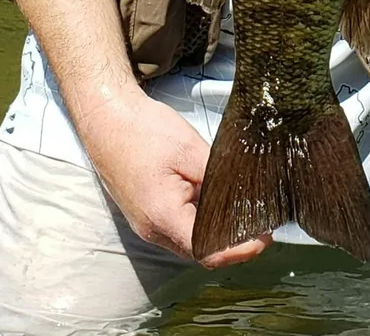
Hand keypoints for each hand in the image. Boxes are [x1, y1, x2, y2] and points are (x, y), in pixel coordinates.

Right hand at [78, 83, 270, 268]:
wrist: (106, 118)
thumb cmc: (142, 130)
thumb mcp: (190, 149)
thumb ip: (217, 176)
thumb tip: (243, 196)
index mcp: (162, 216)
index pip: (206, 250)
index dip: (238, 249)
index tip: (263, 239)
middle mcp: (151, 229)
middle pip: (198, 250)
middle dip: (231, 242)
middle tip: (261, 225)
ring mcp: (146, 223)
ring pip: (188, 239)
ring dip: (214, 231)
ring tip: (243, 213)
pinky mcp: (146, 213)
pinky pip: (177, 226)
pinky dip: (198, 220)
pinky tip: (215, 203)